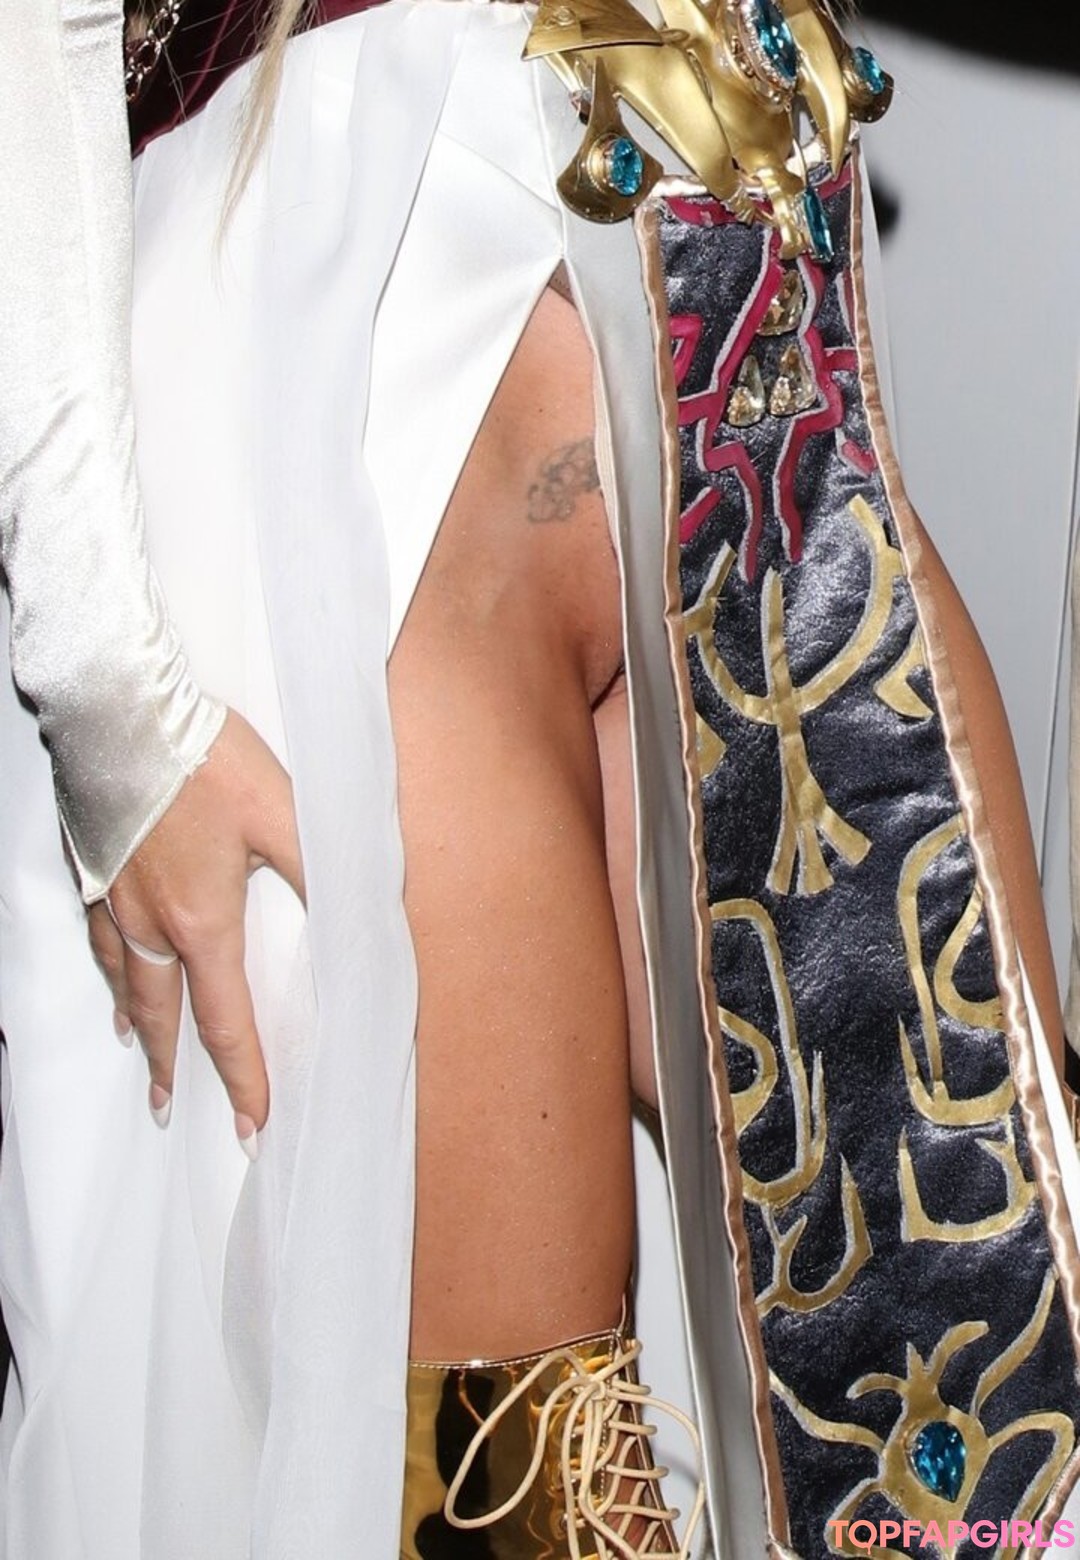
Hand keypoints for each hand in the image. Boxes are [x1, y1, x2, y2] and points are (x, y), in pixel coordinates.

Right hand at [87, 709, 304, 1152]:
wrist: (121, 710)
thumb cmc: (203, 759)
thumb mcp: (283, 812)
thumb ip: (319, 869)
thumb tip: (354, 912)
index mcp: (203, 921)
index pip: (226, 1021)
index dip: (243, 1077)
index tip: (252, 1125)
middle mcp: (151, 923)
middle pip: (162, 1014)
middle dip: (171, 1067)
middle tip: (166, 1109)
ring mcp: (113, 897)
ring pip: (122, 978)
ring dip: (136, 1022)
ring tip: (136, 1047)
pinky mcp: (91, 866)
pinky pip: (96, 935)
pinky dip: (105, 965)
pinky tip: (107, 959)